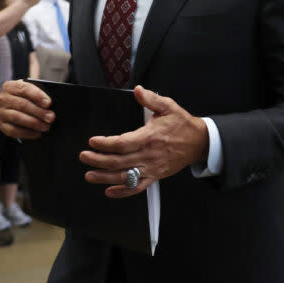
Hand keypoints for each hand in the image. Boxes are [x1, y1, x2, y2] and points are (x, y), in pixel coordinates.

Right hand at [0, 79, 54, 138]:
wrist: (13, 107)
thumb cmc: (26, 98)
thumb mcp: (31, 91)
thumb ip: (39, 93)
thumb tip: (49, 103)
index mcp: (10, 86)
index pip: (24, 89)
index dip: (38, 96)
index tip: (49, 103)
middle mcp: (3, 99)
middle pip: (23, 104)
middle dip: (39, 112)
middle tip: (51, 117)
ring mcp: (1, 112)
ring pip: (18, 117)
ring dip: (34, 123)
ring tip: (46, 126)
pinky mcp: (2, 125)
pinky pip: (14, 130)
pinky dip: (27, 133)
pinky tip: (37, 133)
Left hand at [80, 86, 208, 198]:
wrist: (199, 142)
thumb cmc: (182, 125)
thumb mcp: (168, 106)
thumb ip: (151, 99)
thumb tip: (138, 90)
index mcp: (149, 137)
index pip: (122, 143)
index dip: (105, 144)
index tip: (93, 142)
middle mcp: (148, 155)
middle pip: (118, 161)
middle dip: (98, 160)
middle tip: (84, 157)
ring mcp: (151, 168)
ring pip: (125, 176)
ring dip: (105, 178)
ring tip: (90, 175)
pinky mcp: (155, 176)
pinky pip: (137, 187)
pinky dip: (123, 191)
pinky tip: (109, 191)